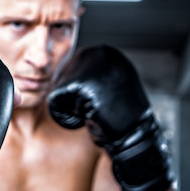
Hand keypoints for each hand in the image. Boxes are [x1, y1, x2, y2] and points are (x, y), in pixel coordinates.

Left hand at [48, 45, 172, 190]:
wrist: (135, 138)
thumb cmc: (119, 116)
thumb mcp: (106, 85)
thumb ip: (87, 74)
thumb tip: (60, 69)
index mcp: (105, 52)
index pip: (70, 71)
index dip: (79, 96)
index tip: (101, 103)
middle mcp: (98, 53)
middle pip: (60, 79)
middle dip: (73, 102)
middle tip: (99, 110)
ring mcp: (91, 67)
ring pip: (56, 90)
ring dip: (70, 110)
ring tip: (95, 113)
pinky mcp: (81, 84)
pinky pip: (54, 102)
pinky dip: (67, 118)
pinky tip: (91, 119)